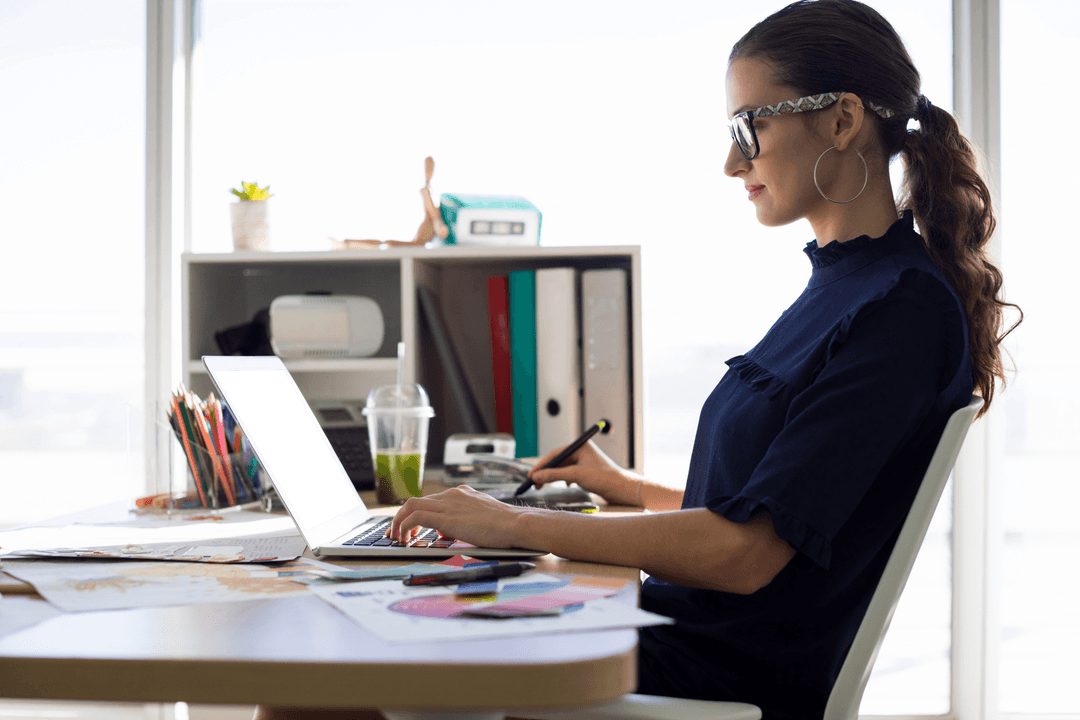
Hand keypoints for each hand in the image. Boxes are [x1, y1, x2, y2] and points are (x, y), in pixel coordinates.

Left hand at [389, 486, 536, 548]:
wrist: (516, 524)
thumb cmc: (505, 526)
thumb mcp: (480, 519)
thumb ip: (462, 521)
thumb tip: (447, 531)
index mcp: (460, 494)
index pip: (430, 501)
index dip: (417, 515)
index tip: (412, 528)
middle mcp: (451, 495)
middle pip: (415, 501)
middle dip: (401, 517)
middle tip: (396, 534)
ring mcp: (448, 504)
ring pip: (410, 506)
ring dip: (398, 522)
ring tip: (396, 538)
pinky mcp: (446, 517)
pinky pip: (415, 517)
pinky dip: (405, 527)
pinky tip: (404, 539)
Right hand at [528, 440, 643, 506]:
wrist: (623, 489)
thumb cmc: (604, 478)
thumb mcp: (576, 475)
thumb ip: (554, 475)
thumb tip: (536, 477)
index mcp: (580, 446)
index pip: (556, 453)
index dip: (542, 464)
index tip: (531, 474)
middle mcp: (582, 451)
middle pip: (558, 460)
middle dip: (546, 471)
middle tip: (534, 482)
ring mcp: (585, 461)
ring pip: (563, 468)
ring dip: (553, 477)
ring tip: (543, 486)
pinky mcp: (588, 471)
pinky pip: (570, 473)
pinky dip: (563, 479)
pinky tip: (565, 486)